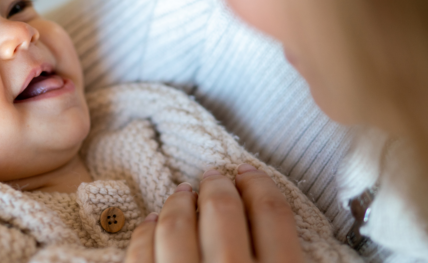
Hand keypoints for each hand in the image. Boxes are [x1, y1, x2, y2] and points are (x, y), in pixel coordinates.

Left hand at [125, 163, 302, 262]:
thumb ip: (285, 252)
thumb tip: (275, 215)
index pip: (272, 213)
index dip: (260, 185)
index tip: (249, 173)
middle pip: (223, 211)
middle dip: (216, 187)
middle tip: (213, 177)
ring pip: (177, 227)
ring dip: (179, 203)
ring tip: (182, 194)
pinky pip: (142, 255)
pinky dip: (146, 233)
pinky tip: (152, 225)